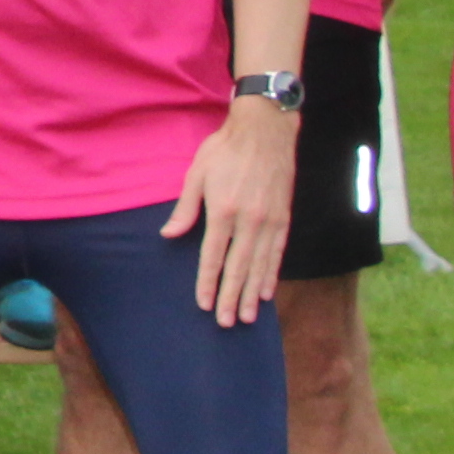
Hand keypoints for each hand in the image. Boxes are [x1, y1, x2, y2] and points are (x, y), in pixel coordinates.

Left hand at [166, 103, 296, 323]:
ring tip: (248, 317)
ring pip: (260, 265)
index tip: (204, 304)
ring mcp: (270, 220)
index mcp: (224, 210)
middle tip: (226, 323)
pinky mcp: (284, 217)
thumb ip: (185, 208)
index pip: (213, 256)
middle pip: (238, 267)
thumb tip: (168, 235)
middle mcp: (249, 220)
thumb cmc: (225, 149)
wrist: (265, 129)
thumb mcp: (197, 173)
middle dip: (231, 297)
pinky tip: (267, 291)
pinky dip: (272, 274)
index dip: (208, 283)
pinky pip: (278, 252)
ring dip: (252, 293)